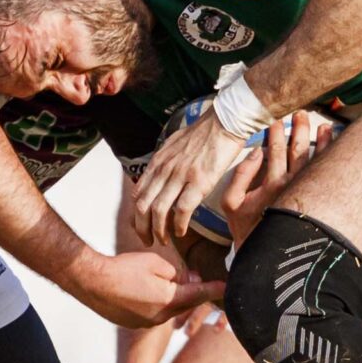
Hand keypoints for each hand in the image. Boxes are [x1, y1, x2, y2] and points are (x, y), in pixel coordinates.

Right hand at [74, 248, 217, 328]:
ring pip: (167, 309)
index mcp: (169, 300)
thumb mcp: (155, 263)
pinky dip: (153, 302)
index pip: (199, 294)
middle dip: (190, 290)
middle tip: (191, 274)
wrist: (91, 282)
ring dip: (169, 296)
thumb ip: (174, 273)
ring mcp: (146, 323)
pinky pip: (151, 313)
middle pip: (184, 303)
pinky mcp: (133, 323)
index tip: (227, 288)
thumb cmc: (123, 268)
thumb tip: (181, 281)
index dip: (214, 290)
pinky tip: (141, 289)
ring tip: (159, 280)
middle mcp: (161, 317)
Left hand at [134, 109, 252, 243]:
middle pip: (143, 206)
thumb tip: (158, 174)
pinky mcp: (199, 181)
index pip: (137, 193)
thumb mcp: (174, 144)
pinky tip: (181, 232)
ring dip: (159, 231)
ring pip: (159, 211)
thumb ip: (164, 161)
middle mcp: (165, 169)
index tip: (140, 226)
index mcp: (158, 162)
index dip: (136, 215)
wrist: (225, 122)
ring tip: (164, 240)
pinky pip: (183, 209)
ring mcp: (181, 175)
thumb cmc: (204, 132)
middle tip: (147, 240)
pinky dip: (179, 225)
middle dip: (142, 228)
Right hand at [216, 111, 330, 244]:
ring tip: (317, 121)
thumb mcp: (230, 202)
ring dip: (316, 137)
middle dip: (297, 128)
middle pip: (297, 149)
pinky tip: (331, 139)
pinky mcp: (314, 197)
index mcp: (272, 183)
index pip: (275, 149)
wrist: (266, 254)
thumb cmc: (245, 227)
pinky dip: (328, 153)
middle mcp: (292, 184)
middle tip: (298, 111)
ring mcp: (306, 190)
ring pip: (314, 157)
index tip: (273, 116)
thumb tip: (255, 151)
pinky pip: (324, 171)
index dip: (274, 131)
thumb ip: (241, 176)